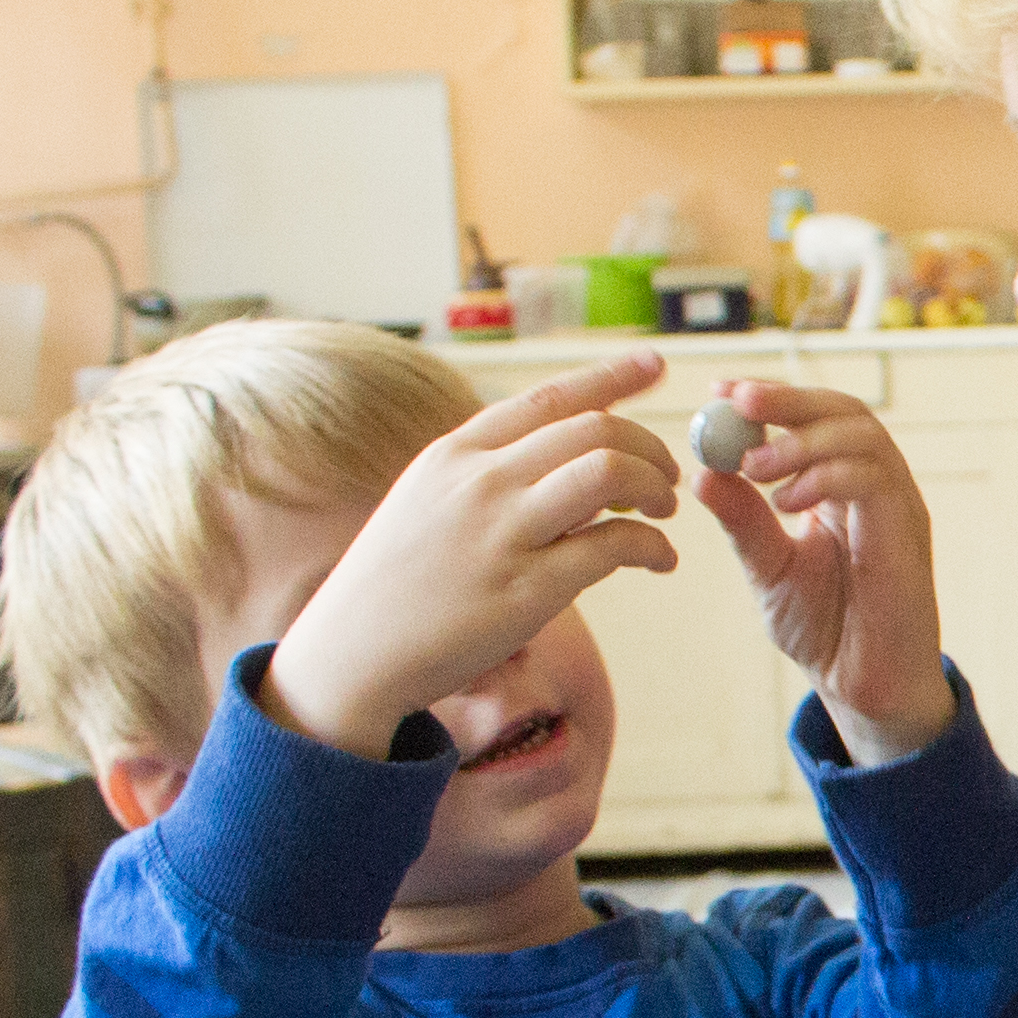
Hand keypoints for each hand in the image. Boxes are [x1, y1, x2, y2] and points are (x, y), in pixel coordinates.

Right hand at [262, 352, 679, 755]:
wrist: (351, 654)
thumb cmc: (398, 583)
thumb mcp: (430, 502)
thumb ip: (490, 474)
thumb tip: (567, 458)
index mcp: (456, 452)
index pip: (549, 397)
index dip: (611, 377)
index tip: (656, 363)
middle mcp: (480, 481)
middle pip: (594, 430)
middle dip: (649, 446)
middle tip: (666, 476)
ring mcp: (503, 533)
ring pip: (609, 472)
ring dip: (655, 487)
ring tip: (663, 513)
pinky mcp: (527, 590)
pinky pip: (614, 545)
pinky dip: (654, 547)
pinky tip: (660, 560)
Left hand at [691, 380, 951, 762]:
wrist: (864, 687)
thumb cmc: (825, 628)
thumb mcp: (767, 567)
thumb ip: (742, 521)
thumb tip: (701, 472)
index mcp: (846, 486)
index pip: (817, 417)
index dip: (771, 397)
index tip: (719, 391)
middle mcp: (879, 486)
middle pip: (844, 411)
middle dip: (787, 399)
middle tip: (735, 402)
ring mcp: (898, 508)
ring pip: (863, 436)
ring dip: (802, 439)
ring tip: (752, 466)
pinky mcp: (907, 535)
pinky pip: (874, 480)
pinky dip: (825, 477)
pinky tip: (783, 500)